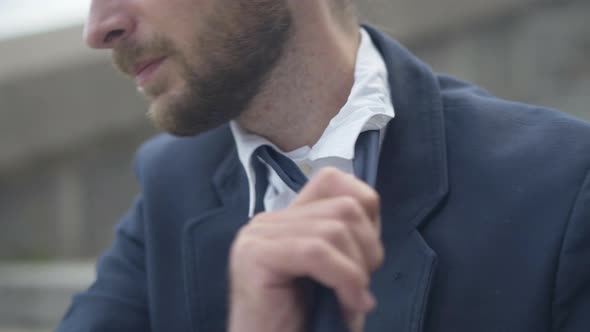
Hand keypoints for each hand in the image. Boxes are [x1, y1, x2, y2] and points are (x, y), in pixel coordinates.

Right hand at [228, 168, 383, 331]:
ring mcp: (258, 235)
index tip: (368, 253)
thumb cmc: (306, 324)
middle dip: (368, 248)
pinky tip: (350, 304)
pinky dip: (345, 278)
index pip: (332, 179)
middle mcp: (269, 221)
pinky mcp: (255, 255)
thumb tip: (370, 207)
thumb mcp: (337, 274)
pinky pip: (316, 252)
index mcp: (287, 220)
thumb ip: (347, 239)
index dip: (365, 208)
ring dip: (358, 269)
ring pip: (334, 229)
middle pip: (344, 206)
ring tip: (353, 299)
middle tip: (361, 286)